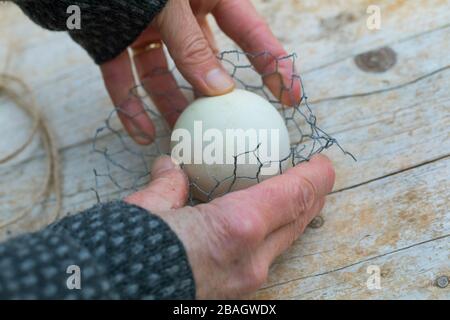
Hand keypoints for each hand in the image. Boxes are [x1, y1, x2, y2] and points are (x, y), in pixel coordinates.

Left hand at [100, 0, 301, 144]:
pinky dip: (129, 108)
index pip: (250, 35)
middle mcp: (180, 18)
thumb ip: (191, 44)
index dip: (274, 65)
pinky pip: (124, 81)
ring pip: (165, 76)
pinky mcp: (114, 45)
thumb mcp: (169, 3)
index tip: (291, 97)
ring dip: (172, 108)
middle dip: (216, 97)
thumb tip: (219, 89)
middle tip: (230, 127)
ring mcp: (147, 32)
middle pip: (206, 63)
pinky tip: (141, 136)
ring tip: (185, 139)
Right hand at [125, 155, 333, 298]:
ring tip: (289, 197)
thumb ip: (167, 186)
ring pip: (283, 242)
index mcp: (237, 227)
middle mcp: (251, 258)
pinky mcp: (233, 292)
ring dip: (292, 217)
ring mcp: (245, 281)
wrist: (110, 297)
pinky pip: (262, 257)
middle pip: (299, 220)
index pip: (296, 195)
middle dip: (312, 196)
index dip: (316, 175)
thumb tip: (170, 168)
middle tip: (312, 177)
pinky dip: (269, 235)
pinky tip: (256, 225)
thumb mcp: (146, 209)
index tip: (322, 161)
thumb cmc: (127, 253)